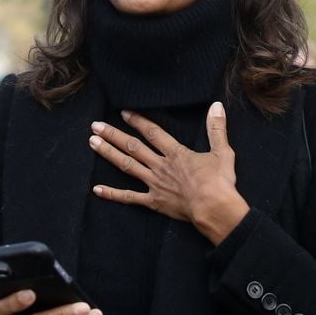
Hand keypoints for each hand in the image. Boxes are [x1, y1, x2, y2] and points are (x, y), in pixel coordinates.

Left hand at [89, 102, 248, 243]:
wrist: (215, 209)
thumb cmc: (220, 182)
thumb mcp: (222, 151)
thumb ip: (217, 128)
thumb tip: (217, 105)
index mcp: (176, 153)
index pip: (152, 132)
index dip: (137, 121)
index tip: (123, 112)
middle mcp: (160, 166)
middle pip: (132, 146)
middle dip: (113, 134)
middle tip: (95, 125)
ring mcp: (154, 184)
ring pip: (127, 166)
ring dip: (108, 153)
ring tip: (92, 143)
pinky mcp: (153, 202)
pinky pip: (129, 198)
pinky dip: (112, 194)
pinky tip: (97, 189)